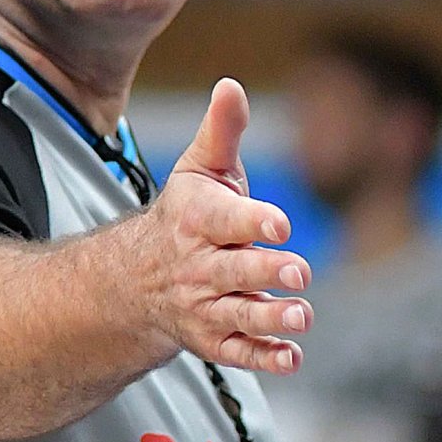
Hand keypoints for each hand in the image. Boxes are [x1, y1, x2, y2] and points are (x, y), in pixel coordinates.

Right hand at [141, 77, 311, 374]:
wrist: (140, 277)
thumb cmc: (187, 213)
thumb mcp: (200, 168)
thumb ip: (222, 131)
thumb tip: (231, 84)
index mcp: (196, 219)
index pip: (224, 220)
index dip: (252, 221)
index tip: (280, 225)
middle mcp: (197, 265)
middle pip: (233, 270)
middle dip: (265, 271)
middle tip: (298, 272)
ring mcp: (203, 305)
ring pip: (237, 314)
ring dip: (269, 316)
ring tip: (301, 314)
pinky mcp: (213, 338)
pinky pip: (238, 352)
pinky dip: (264, 357)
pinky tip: (291, 356)